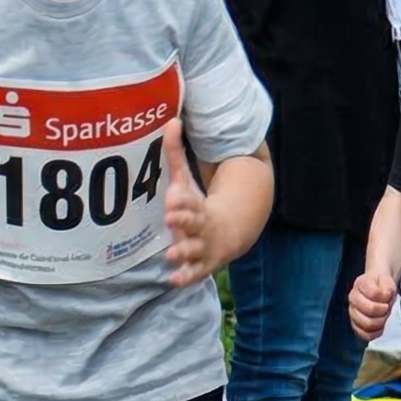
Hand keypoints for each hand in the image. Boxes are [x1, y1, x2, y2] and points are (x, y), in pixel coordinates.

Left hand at [163, 142, 220, 286]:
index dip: (182, 200)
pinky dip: (185, 276)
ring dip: (184, 252)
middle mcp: (203, 226)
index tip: (173, 198)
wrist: (229, 233)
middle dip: (184, 221)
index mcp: (199, 205)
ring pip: (194, 250)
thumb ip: (175, 154)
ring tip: (170, 256)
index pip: (191, 201)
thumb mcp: (187, 181)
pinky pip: (194, 272)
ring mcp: (203, 246)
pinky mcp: (201, 264)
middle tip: (172, 218)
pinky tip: (174, 280)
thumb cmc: (198, 204)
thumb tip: (170, 120)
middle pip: (194, 222)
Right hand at [349, 271, 398, 339]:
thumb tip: (385, 295)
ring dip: (380, 322)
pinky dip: (375, 333)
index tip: (388, 295)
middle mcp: (353, 299)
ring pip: (367, 324)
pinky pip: (364, 334)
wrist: (377, 289)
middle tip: (387, 307)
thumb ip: (386, 286)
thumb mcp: (387, 280)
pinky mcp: (355, 325)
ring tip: (384, 316)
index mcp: (360, 285)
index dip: (385, 296)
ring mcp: (353, 313)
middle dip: (384, 310)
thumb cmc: (382, 285)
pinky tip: (381, 327)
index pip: (374, 293)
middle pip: (370, 310)